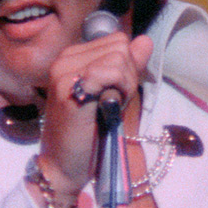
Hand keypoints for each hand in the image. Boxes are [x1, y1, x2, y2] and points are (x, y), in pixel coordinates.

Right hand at [36, 31, 152, 198]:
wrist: (63, 166)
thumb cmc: (87, 134)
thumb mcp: (112, 93)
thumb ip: (128, 67)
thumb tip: (145, 40)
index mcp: (72, 57)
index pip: (117, 40)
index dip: (126, 67)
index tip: (113, 93)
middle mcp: (64, 59)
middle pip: (120, 46)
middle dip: (127, 75)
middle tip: (111, 103)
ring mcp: (64, 72)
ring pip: (119, 57)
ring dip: (124, 85)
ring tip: (108, 107)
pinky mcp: (69, 89)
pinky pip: (111, 72)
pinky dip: (119, 91)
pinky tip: (106, 109)